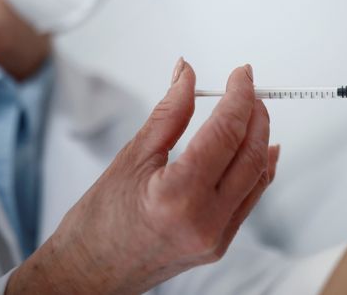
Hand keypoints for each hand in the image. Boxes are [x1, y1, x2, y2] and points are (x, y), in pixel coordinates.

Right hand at [7, 60, 279, 294]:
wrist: (87, 273)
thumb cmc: (99, 222)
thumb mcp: (132, 156)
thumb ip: (169, 112)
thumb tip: (188, 75)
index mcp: (178, 197)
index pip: (225, 134)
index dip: (239, 97)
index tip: (242, 74)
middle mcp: (204, 221)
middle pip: (249, 154)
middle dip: (255, 113)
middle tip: (247, 87)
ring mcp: (215, 238)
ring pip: (257, 177)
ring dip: (260, 138)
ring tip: (253, 109)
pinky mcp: (218, 244)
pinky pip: (250, 199)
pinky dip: (258, 169)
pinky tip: (260, 148)